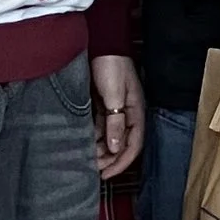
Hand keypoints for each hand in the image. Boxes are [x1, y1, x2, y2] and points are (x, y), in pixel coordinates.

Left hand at [92, 54, 145, 179]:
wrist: (102, 44)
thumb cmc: (112, 67)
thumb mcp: (114, 96)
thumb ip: (116, 122)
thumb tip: (116, 147)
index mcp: (136, 112)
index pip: (133, 145)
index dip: (121, 162)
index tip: (106, 175)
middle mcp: (127, 114)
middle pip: (121, 143)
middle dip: (109, 158)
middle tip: (93, 170)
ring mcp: (115, 109)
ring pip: (109, 136)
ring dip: (100, 148)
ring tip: (86, 158)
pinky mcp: (103, 104)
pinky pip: (99, 126)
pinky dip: (93, 136)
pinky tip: (83, 142)